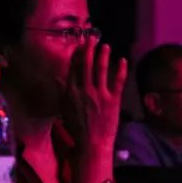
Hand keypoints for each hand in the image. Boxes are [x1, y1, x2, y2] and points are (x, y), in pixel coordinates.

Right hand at [59, 37, 127, 154]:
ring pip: (101, 70)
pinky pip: (118, 81)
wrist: (92, 144)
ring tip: (105, 46)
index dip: (77, 55)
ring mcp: (99, 95)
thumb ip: (62, 92)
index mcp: (71, 92)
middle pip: (86, 65)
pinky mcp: (113, 100)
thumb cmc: (77, 129)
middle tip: (91, 37)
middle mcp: (84, 90)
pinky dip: (121, 70)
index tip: (79, 45)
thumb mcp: (65, 109)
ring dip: (103, 55)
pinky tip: (123, 60)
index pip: (73, 68)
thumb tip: (58, 79)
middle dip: (89, 49)